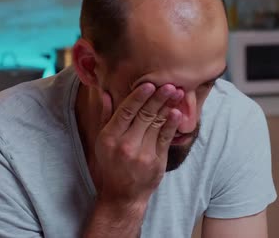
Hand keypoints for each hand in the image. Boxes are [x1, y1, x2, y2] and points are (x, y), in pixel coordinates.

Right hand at [93, 83, 183, 208]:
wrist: (122, 195)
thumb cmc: (111, 164)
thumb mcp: (102, 141)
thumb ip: (105, 116)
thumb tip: (105, 93)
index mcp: (109, 137)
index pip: (125, 112)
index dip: (138, 97)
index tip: (149, 84)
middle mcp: (125, 145)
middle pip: (144, 115)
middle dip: (158, 98)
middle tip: (169, 84)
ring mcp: (142, 154)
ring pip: (156, 124)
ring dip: (168, 106)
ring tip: (177, 92)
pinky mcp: (156, 161)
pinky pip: (165, 138)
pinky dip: (171, 124)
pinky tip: (176, 112)